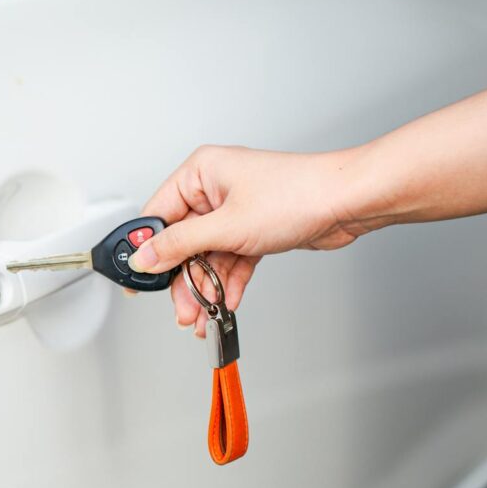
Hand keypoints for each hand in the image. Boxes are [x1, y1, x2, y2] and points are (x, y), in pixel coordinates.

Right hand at [130, 145, 374, 336]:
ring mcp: (236, 211)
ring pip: (208, 256)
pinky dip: (228, 282)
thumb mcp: (226, 226)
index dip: (148, 250)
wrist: (347, 203)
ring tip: (204, 315)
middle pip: (183, 242)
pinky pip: (231, 260)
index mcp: (201, 172)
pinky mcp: (255, 229)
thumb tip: (145, 257)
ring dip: (206, 288)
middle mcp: (215, 189)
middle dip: (183, 280)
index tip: (139, 280)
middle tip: (182, 309)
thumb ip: (179, 245)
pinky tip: (226, 303)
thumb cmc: (297, 195)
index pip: (159, 214)